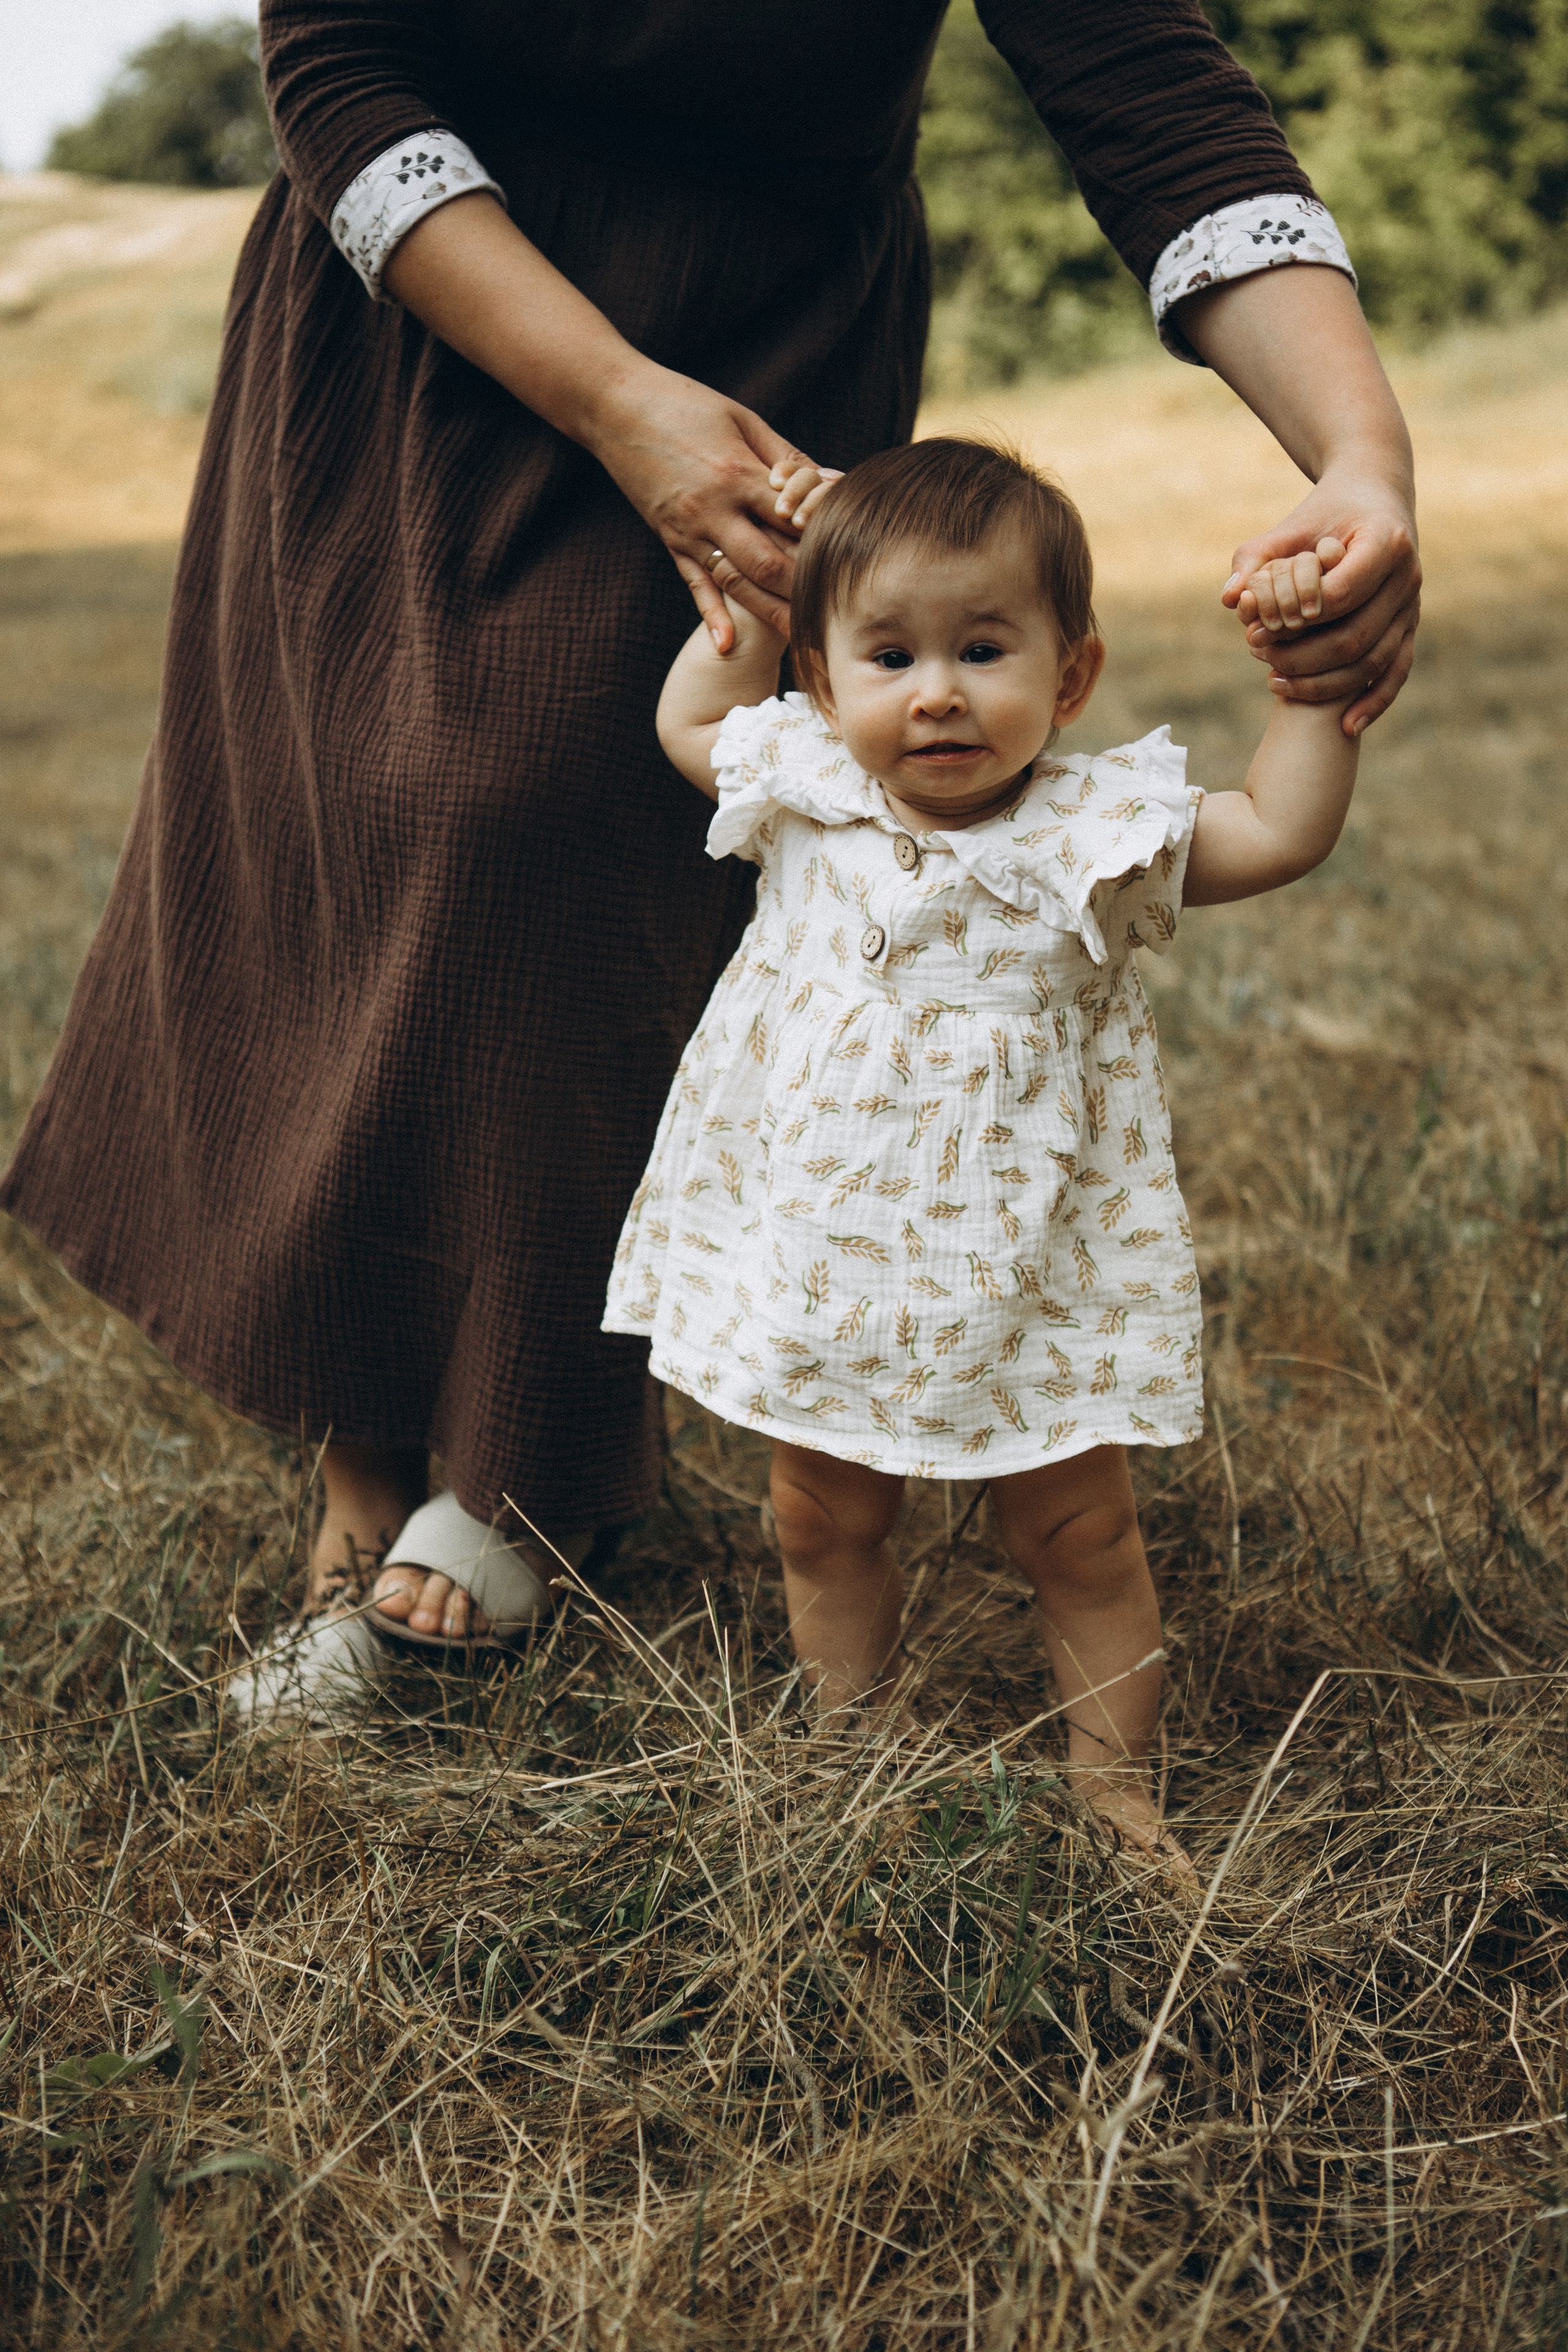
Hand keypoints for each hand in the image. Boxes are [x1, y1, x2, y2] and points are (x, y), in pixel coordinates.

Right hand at [586, 363, 840, 651]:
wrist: (615, 406)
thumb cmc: (687, 404)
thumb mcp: (743, 420)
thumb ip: (786, 456)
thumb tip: (831, 482)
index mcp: (738, 474)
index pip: (792, 518)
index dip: (823, 538)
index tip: (852, 558)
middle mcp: (714, 509)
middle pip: (769, 562)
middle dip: (803, 590)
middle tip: (837, 614)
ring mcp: (689, 530)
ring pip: (737, 583)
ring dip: (770, 614)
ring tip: (803, 642)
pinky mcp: (670, 540)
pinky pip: (693, 584)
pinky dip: (710, 616)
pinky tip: (725, 647)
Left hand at [1222, 468, 1419, 737]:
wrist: (1372, 501)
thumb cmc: (1323, 517)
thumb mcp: (1289, 529)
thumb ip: (1255, 559)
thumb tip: (1231, 599)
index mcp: (1385, 542)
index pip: (1341, 593)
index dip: (1298, 618)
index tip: (1259, 628)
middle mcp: (1408, 576)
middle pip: (1355, 636)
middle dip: (1302, 656)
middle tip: (1257, 657)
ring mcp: (1412, 607)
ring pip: (1373, 662)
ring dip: (1323, 682)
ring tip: (1274, 682)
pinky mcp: (1409, 629)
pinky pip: (1397, 673)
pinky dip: (1374, 703)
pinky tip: (1346, 727)